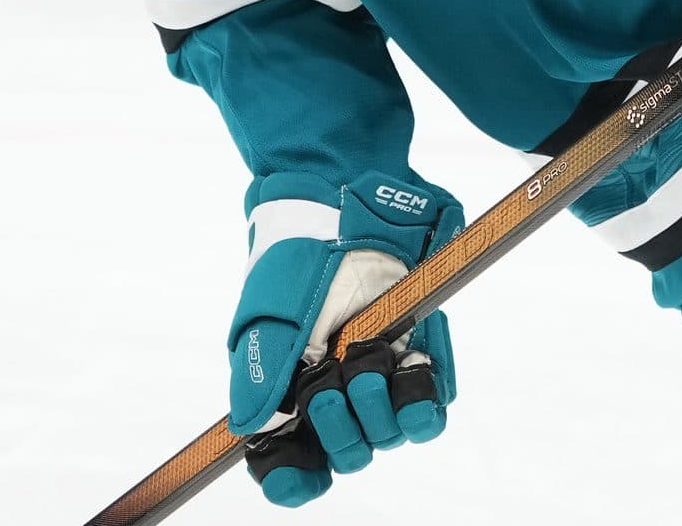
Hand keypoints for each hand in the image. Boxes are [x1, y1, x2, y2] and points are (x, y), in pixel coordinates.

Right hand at [228, 174, 460, 506]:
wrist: (347, 201)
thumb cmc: (297, 259)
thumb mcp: (269, 315)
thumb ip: (260, 375)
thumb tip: (248, 432)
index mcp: (289, 393)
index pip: (290, 463)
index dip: (292, 480)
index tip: (298, 474)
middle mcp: (337, 391)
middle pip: (346, 454)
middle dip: (340, 431)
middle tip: (330, 386)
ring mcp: (381, 373)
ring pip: (390, 434)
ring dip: (380, 410)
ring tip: (369, 361)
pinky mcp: (421, 351)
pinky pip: (433, 398)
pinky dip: (423, 393)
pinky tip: (412, 363)